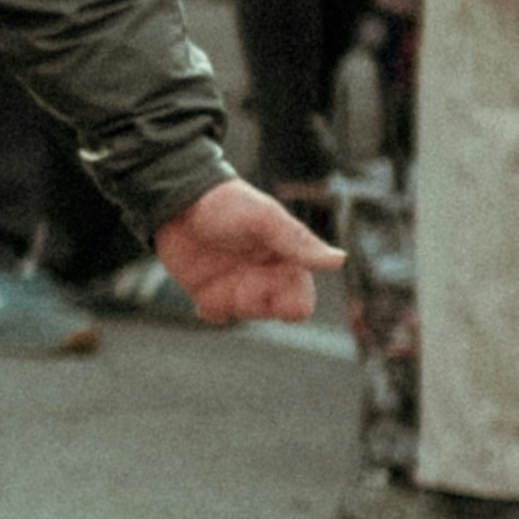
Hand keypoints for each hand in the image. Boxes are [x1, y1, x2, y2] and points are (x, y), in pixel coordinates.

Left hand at [152, 175, 340, 326]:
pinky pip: (217, 315)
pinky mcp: (210, 292)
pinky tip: (202, 291)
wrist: (178, 202)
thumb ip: (297, 241)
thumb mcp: (263, 217)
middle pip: (272, 314)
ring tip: (217, 278)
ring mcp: (237, 286)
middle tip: (239, 284)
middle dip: (256, 304)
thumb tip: (340, 259)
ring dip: (231, 304)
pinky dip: (211, 308)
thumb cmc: (226, 203)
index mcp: (287, 262)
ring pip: (244, 316)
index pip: (300, 303)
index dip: (287, 304)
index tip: (267, 284)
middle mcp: (265, 278)